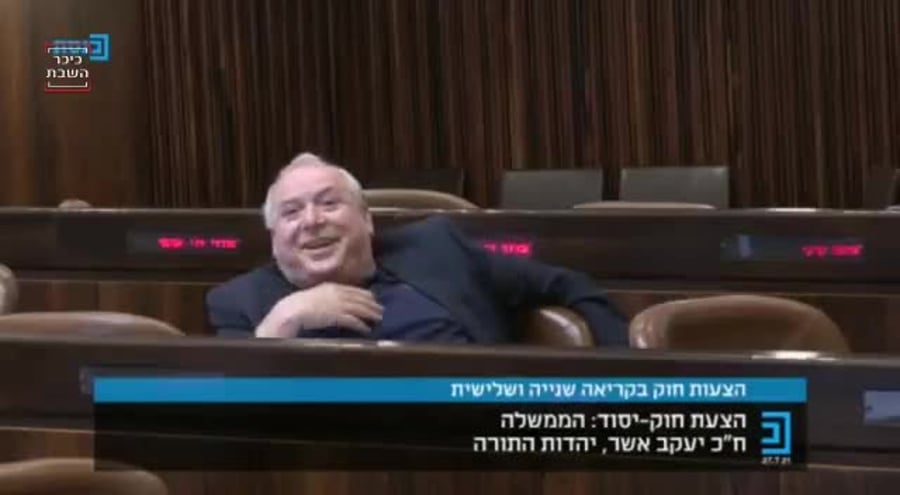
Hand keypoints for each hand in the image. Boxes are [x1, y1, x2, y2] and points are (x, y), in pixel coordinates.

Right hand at [255, 283, 382, 337]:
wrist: (293, 309)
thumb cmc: (300, 303)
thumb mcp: (316, 294)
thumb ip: (328, 295)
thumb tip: (336, 301)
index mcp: (333, 287)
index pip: (355, 290)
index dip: (366, 295)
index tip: (373, 299)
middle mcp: (338, 294)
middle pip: (361, 299)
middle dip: (373, 305)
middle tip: (381, 309)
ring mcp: (338, 305)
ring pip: (361, 309)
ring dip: (371, 314)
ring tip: (379, 319)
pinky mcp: (337, 317)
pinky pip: (353, 321)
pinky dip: (361, 325)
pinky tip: (367, 329)